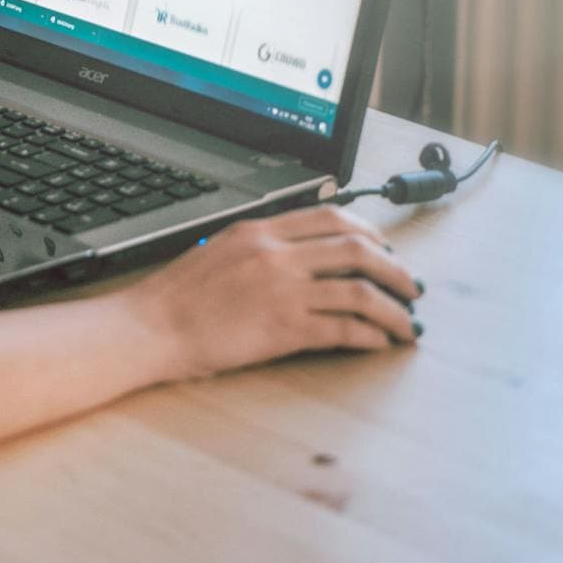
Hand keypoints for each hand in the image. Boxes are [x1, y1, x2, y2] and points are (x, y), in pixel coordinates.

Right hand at [126, 204, 424, 381]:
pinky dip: (370, 337)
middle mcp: (277, 254)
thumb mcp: (221, 251)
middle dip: (395, 270)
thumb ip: (262, 246)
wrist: (152, 326)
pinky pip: (343, 329)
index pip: (332, 218)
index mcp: (261, 231)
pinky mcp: (284, 328)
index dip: (370, 233)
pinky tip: (377, 344)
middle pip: (357, 250)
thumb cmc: (178, 296)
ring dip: (393, 310)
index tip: (386, 251)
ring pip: (360, 291)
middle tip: (410, 288)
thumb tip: (301, 254)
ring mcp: (282, 290)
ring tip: (407, 324)